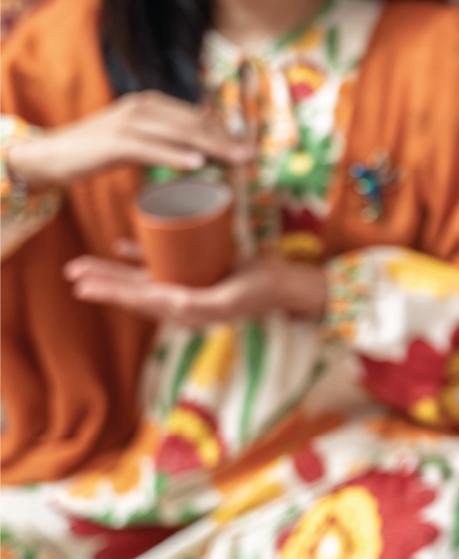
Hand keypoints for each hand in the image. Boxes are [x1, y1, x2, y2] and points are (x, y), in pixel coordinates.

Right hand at [6, 94, 249, 190]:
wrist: (51, 155)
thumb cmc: (97, 150)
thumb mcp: (137, 139)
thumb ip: (166, 138)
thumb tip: (202, 147)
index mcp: (151, 104)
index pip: (197, 117)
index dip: (225, 132)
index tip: (250, 147)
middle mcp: (143, 107)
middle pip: (194, 123)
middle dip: (227, 140)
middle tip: (253, 156)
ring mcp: (128, 123)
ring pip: (179, 134)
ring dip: (212, 147)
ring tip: (237, 160)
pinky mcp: (114, 142)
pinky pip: (152, 148)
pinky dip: (176, 155)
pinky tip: (198, 164)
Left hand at [65, 251, 327, 326]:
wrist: (286, 283)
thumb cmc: (258, 292)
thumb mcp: (226, 301)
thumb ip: (199, 306)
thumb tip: (169, 304)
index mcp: (182, 312)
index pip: (138, 300)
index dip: (109, 291)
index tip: (82, 283)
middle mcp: (179, 301)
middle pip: (133, 289)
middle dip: (102, 279)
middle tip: (72, 270)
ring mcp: (187, 286)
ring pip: (141, 278)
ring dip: (112, 270)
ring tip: (85, 263)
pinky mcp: (197, 272)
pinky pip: (163, 265)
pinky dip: (141, 256)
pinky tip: (122, 246)